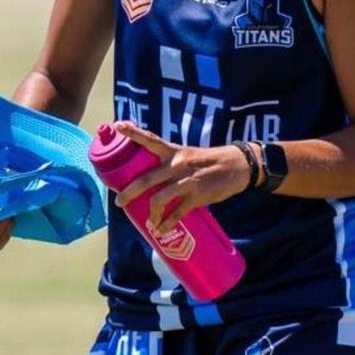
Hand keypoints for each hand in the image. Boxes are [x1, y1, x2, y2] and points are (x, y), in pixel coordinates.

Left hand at [113, 122, 249, 233]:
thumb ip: (171, 164)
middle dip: (129, 192)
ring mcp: (187, 181)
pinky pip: (177, 213)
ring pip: (159, 199)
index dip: (134, 132)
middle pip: (146, 179)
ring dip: (151, 214)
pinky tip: (162, 230)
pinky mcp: (197, 196)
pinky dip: (167, 224)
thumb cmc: (209, 161)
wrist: (237, 166)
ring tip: (150, 221)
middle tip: (119, 202)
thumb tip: (152, 179)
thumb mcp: (188, 155)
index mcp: (174, 152)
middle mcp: (177, 165)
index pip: (150, 140)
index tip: (118, 125)